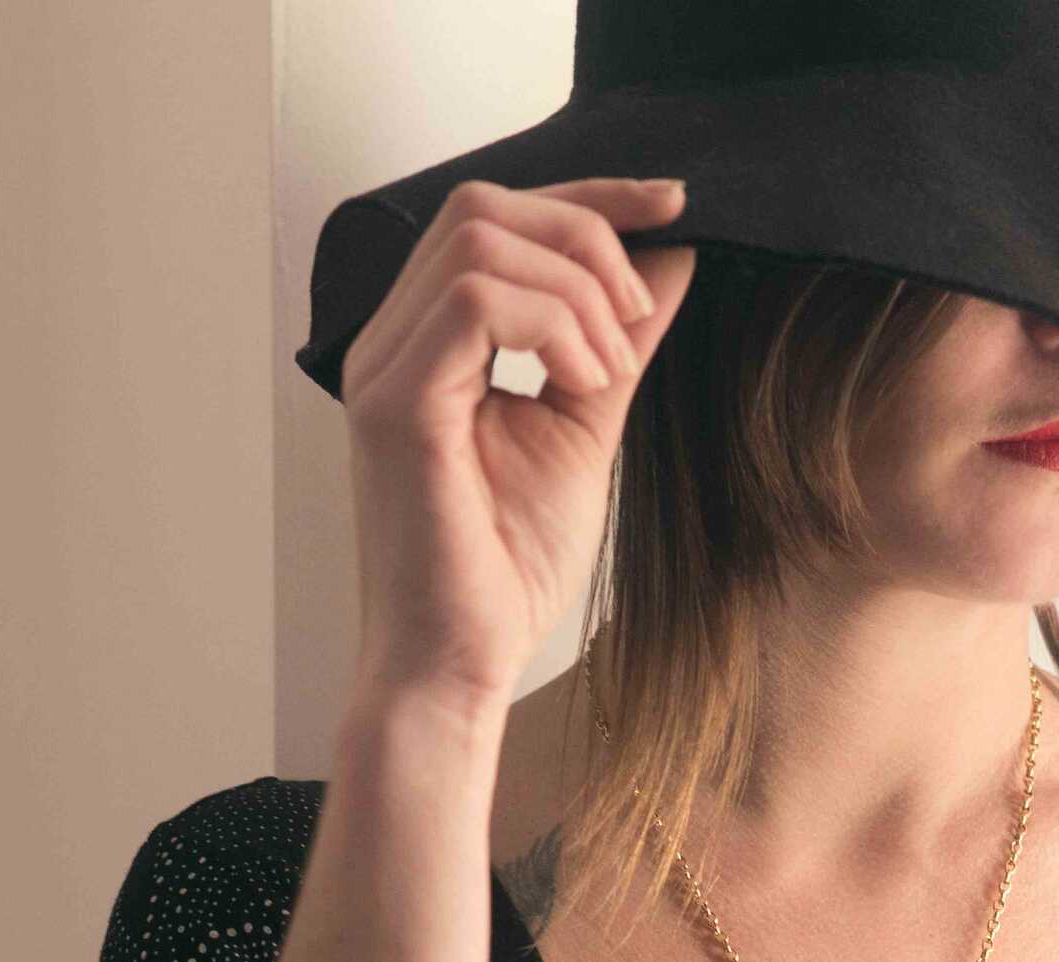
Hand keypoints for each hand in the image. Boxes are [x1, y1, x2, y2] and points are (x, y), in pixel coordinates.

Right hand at [338, 176, 695, 719]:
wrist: (460, 666)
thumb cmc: (505, 570)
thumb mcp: (584, 429)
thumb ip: (617, 344)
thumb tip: (670, 261)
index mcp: (425, 343)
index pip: (495, 218)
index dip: (590, 198)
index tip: (674, 207)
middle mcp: (390, 343)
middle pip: (483, 207)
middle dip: (585, 238)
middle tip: (633, 320)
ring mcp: (384, 370)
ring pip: (480, 240)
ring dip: (573, 293)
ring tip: (605, 374)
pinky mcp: (395, 407)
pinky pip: (473, 303)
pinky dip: (550, 326)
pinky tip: (581, 385)